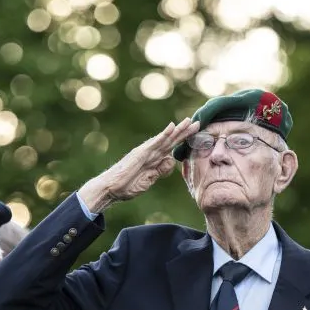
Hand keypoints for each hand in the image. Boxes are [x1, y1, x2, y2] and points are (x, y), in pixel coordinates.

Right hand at [78, 118, 199, 212]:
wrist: (111, 188)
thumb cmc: (126, 186)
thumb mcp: (149, 180)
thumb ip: (160, 171)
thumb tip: (170, 161)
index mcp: (153, 160)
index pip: (172, 148)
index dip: (183, 141)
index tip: (196, 135)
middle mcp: (150, 153)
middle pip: (171, 140)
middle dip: (184, 132)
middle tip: (198, 122)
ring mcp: (145, 152)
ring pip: (165, 139)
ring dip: (178, 130)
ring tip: (189, 121)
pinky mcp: (140, 153)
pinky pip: (155, 143)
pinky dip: (163, 135)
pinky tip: (172, 127)